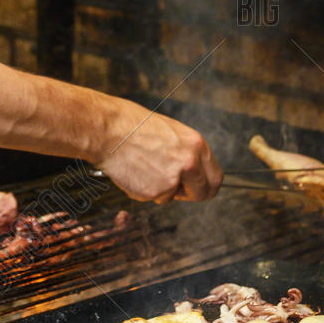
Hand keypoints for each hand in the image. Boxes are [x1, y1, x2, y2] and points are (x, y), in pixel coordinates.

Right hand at [96, 105, 221, 202]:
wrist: (108, 130)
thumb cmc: (132, 125)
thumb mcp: (170, 132)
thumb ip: (185, 152)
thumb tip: (190, 169)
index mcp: (196, 145)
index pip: (215, 177)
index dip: (204, 184)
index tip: (196, 186)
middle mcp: (190, 163)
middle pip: (204, 193)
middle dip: (191, 194)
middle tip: (176, 189)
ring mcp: (174, 179)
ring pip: (172, 196)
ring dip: (160, 189)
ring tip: (142, 167)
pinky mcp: (156, 191)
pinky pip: (152, 197)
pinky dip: (142, 189)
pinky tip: (133, 171)